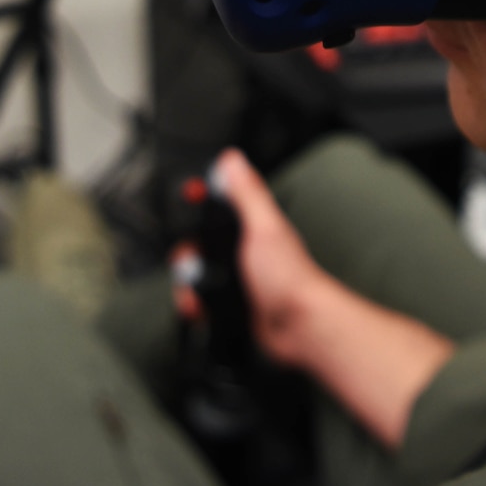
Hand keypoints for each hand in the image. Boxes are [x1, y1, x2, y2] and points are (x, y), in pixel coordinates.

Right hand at [213, 147, 455, 448]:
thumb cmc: (291, 277)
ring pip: (196, 273)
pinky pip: (201, 300)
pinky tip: (201, 308)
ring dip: (189, 283)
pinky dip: (196, 305)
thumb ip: (247, 193)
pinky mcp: (232, 303)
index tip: (189, 199)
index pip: (219, 203)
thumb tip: (233, 160)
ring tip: (196, 291)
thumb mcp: (264, 227)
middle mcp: (243, 249)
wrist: (298, 326)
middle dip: (187, 253)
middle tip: (192, 261)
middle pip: (198, 242)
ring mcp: (237, 277)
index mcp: (252, 225)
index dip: (200, 200)